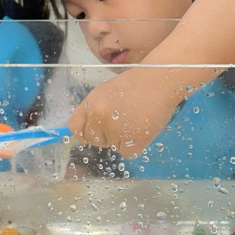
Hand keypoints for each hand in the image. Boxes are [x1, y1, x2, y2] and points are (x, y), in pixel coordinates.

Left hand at [68, 67, 183, 159]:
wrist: (159, 81)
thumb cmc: (135, 84)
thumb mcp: (106, 92)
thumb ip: (95, 109)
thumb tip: (87, 131)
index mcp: (91, 103)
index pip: (75, 127)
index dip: (84, 132)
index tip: (92, 133)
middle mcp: (99, 116)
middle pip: (94, 140)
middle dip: (105, 135)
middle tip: (122, 122)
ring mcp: (116, 129)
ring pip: (111, 146)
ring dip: (122, 139)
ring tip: (135, 121)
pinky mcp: (133, 140)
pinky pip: (127, 153)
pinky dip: (134, 146)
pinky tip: (141, 129)